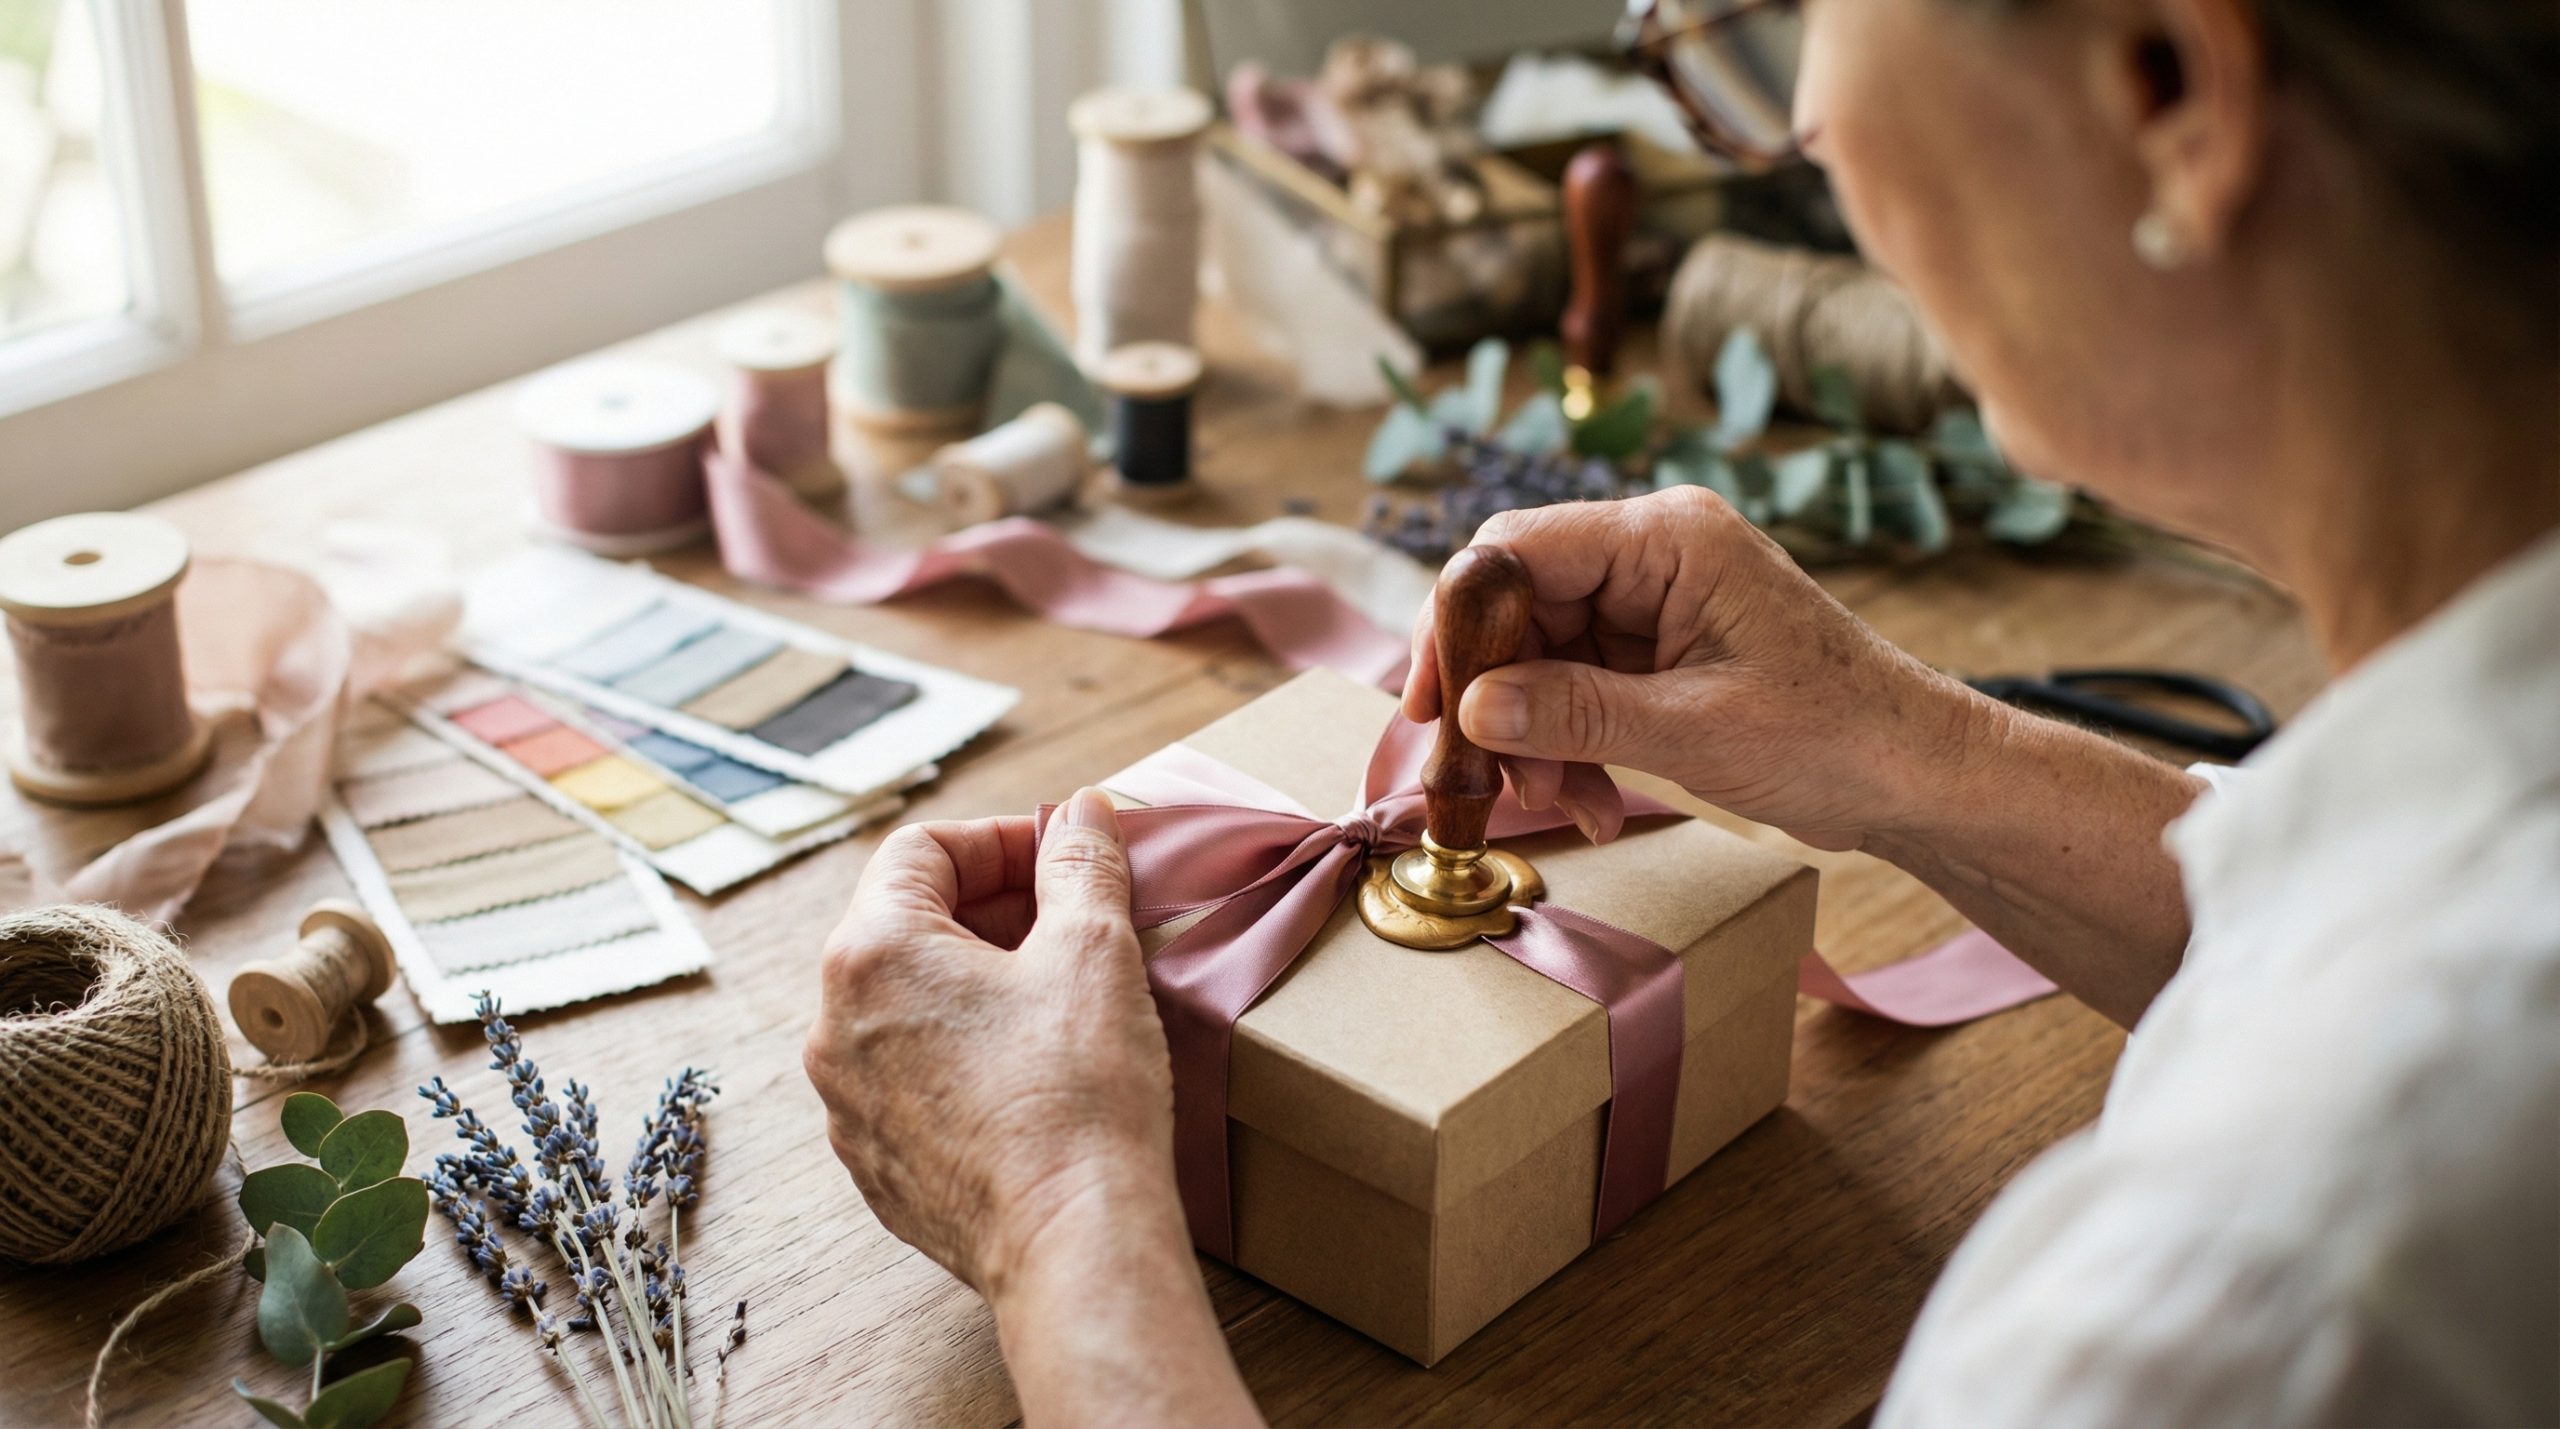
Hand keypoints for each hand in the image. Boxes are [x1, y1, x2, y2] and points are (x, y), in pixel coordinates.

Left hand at [803, 790, 1179, 1294]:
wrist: (1072, 1242)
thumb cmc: (1078, 1094)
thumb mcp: (1094, 950)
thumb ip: (1082, 864)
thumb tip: (1083, 814)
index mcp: (871, 956)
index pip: (921, 852)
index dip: (1001, 840)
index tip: (1063, 858)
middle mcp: (834, 1028)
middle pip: (908, 927)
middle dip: (995, 910)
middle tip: (1075, 922)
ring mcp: (848, 1106)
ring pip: (907, 1008)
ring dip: (978, 984)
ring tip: (1060, 997)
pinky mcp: (878, 1168)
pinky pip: (912, 1081)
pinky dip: (964, 1056)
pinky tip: (1033, 1073)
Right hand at [1403, 487, 1993, 851]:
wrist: (1916, 776)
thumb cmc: (1837, 735)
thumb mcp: (1696, 730)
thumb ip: (1576, 713)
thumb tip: (1473, 708)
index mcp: (1669, 538)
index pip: (1519, 549)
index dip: (1458, 620)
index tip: (1430, 700)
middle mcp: (1653, 554)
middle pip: (1520, 605)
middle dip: (1497, 695)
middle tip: (1485, 775)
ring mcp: (1653, 603)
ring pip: (1540, 656)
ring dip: (1534, 736)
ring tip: (1561, 801)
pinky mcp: (1657, 651)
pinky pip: (1576, 688)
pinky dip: (1570, 746)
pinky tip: (1593, 800)